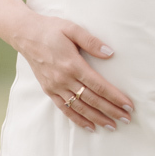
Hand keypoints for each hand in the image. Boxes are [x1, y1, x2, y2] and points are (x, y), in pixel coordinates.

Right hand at [16, 12, 133, 131]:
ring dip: (97, 118)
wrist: (26, 35)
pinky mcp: (48, 90)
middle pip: (92, 100)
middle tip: (126, 119)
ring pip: (80, 108)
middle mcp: (64, 79)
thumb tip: (110, 53)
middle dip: (111, 111)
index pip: (99, 86)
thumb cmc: (51, 29)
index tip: (128, 106)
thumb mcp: (72, 28)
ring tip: (112, 126)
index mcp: (73, 64)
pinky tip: (89, 126)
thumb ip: (92, 41)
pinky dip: (78, 120)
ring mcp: (55, 87)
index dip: (115, 97)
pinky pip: (64, 109)